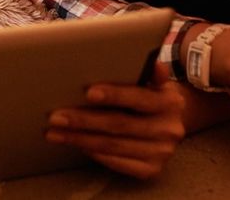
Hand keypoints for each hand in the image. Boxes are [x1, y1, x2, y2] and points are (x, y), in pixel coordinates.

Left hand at [46, 64, 185, 178]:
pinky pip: (116, 163)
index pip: (139, 98)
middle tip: (55, 116)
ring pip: (112, 146)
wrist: (175, 122)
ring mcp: (161, 153)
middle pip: (119, 125)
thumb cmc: (152, 95)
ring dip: (80, 139)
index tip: (88, 92)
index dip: (114, 95)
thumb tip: (148, 60)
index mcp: (170, 102)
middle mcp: (169, 130)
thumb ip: (148, 70)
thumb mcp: (154, 80)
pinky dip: (93, 153)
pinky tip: (75, 144)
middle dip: (84, 121)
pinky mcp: (151, 170)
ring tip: (54, 132)